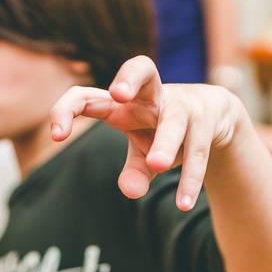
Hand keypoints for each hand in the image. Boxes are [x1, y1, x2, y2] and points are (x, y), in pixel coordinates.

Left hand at [50, 55, 245, 210]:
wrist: (215, 114)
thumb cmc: (163, 129)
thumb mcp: (145, 151)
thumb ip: (135, 170)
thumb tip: (130, 192)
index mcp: (124, 102)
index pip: (88, 95)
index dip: (69, 109)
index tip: (56, 135)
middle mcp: (153, 95)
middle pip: (143, 68)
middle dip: (130, 77)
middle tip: (118, 96)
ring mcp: (182, 104)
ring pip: (174, 120)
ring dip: (166, 141)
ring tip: (158, 164)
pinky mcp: (206, 119)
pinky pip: (197, 149)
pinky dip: (191, 177)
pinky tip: (183, 203)